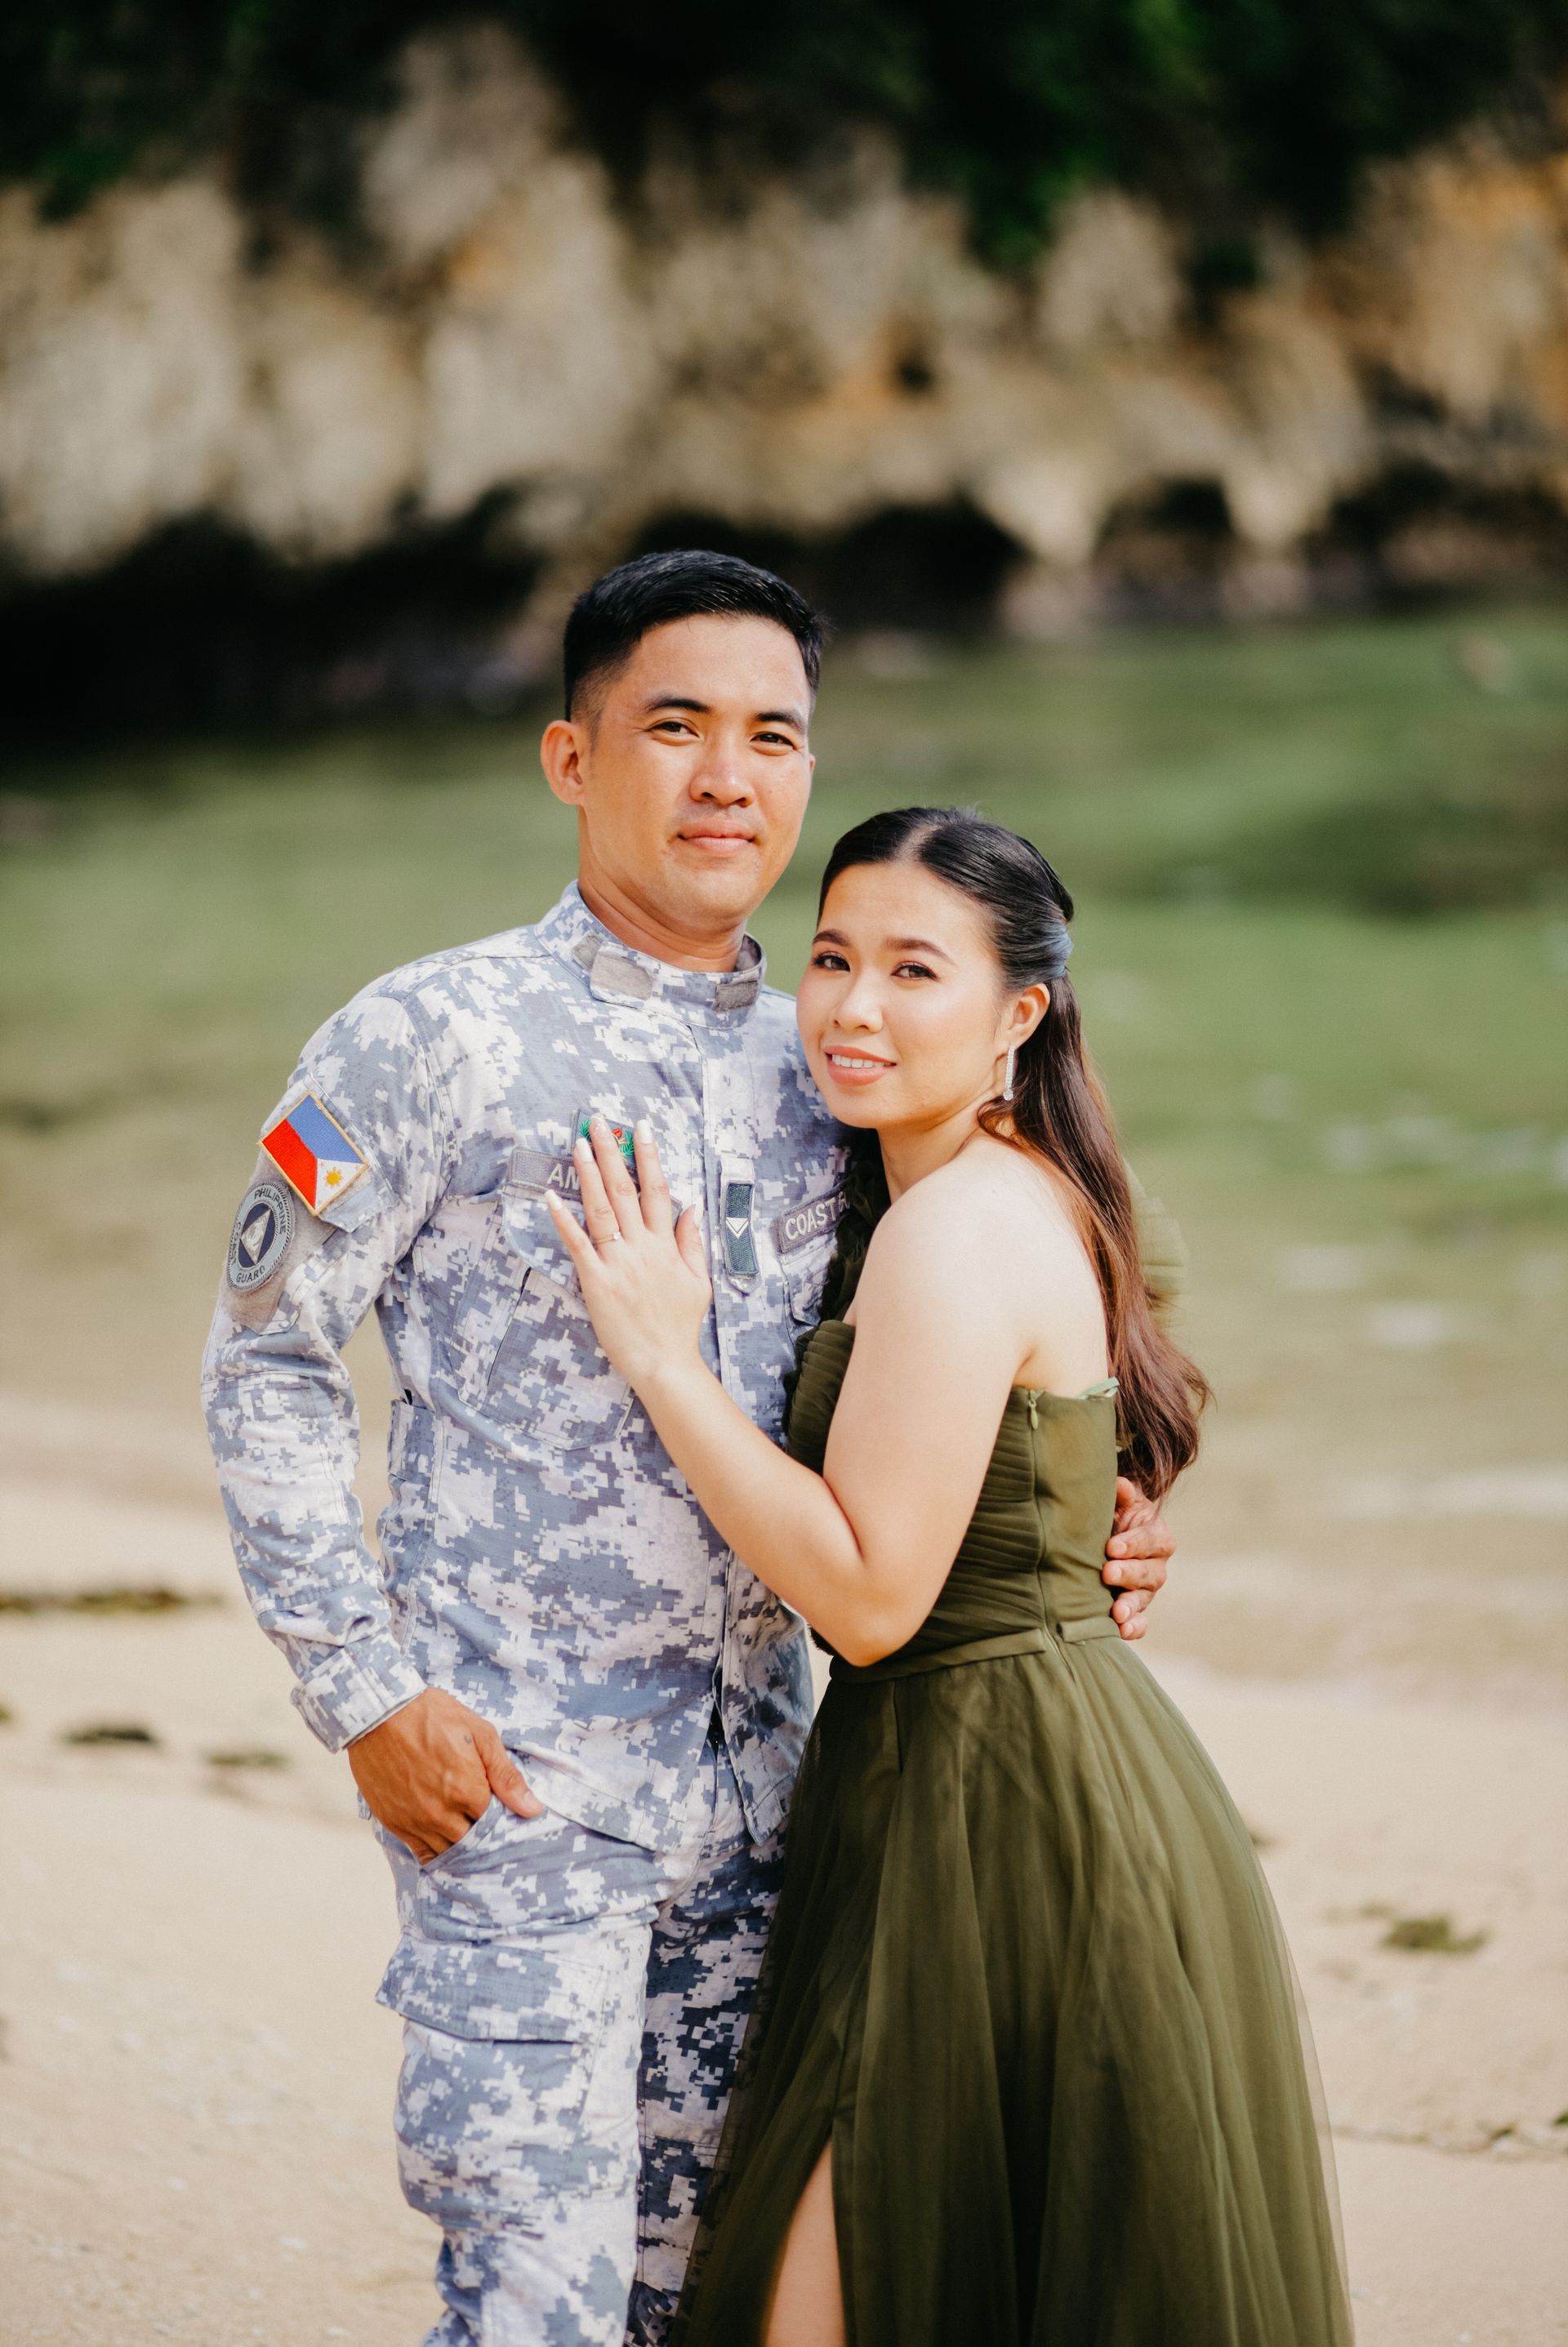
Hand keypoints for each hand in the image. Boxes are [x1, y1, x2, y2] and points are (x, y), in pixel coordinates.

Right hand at [348, 1687, 542, 1863]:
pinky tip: (444, 1843)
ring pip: (449, 1852)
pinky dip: (436, 1853)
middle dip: (483, 1834)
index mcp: (469, 1792)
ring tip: (466, 1829)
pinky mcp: (395, 1823)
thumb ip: (506, 1776)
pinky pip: (421, 1853)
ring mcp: (417, 1822)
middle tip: (483, 1818)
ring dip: (461, 1845)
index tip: (500, 1806)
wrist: (380, 1712)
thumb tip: (533, 1809)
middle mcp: (443, 1814)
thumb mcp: (479, 1734)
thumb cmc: (432, 1716)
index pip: (496, 1823)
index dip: (501, 1816)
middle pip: (474, 1842)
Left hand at [546, 1118, 711, 1390]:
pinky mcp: (596, 1282)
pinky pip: (578, 1244)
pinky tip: (552, 1196)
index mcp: (666, 1245)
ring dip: (588, 1174)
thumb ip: (691, 1241)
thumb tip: (691, 1205)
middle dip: (611, 1152)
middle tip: (598, 1122)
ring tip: (578, 1144)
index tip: (640, 1128)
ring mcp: (618, 1263)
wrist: (665, 1362)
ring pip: (601, 1209)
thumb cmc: (680, 1325)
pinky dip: (564, 1219)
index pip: (657, 1190)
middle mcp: (642, 1247)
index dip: (649, 1156)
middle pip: (624, 1190)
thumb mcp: (698, 1280)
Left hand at [1102, 1476, 1173, 1642]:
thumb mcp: (1121, 1500)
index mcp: (1158, 1535)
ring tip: (1117, 1613)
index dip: (1133, 1544)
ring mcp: (1147, 1589)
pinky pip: (1141, 1621)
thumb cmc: (1116, 1512)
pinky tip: (1121, 1631)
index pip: (1150, 1540)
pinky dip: (1133, 1627)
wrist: (1111, 1533)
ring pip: (1144, 1598)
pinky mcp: (1137, 1607)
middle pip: (1148, 1572)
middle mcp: (1157, 1565)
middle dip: (1128, 1574)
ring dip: (1130, 1606)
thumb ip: (1122, 1493)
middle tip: (1107, 1573)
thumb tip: (1120, 1485)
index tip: (1112, 1547)